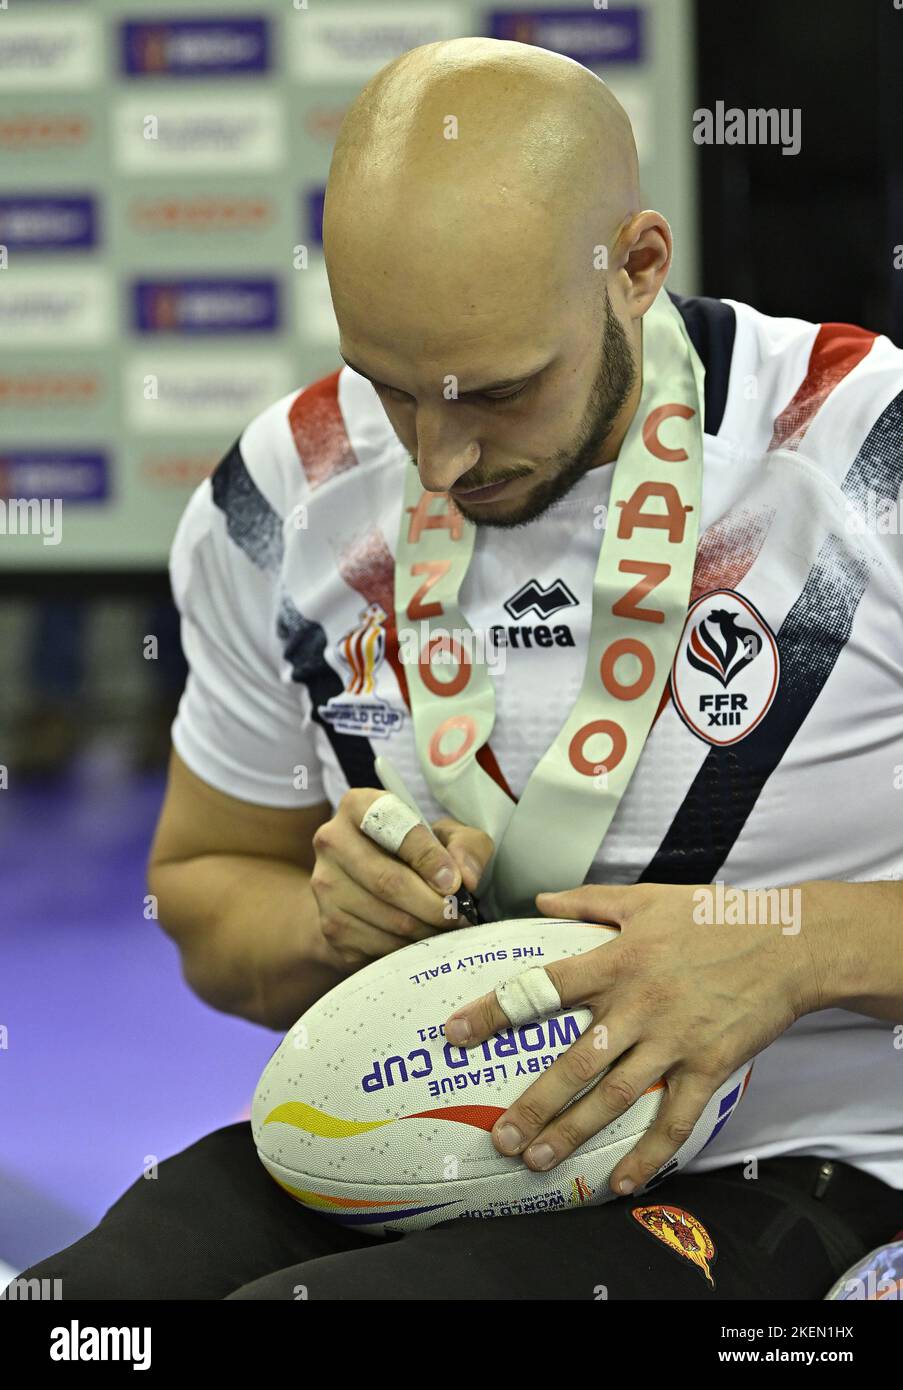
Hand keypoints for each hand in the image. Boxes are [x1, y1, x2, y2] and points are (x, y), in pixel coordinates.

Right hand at [311, 788, 492, 969]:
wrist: (370, 889)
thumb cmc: (415, 855)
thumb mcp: (447, 836)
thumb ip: (467, 846)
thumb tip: (466, 878)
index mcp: (359, 806)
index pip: (393, 827)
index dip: (428, 857)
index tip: (455, 883)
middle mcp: (332, 841)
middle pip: (387, 881)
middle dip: (433, 905)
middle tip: (459, 915)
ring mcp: (325, 886)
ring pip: (386, 918)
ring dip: (426, 930)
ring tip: (446, 928)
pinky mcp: (328, 925)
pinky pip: (377, 946)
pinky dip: (408, 949)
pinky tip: (422, 940)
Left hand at [444, 882, 818, 1194]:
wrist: (789, 942)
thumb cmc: (714, 916)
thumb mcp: (645, 898)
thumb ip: (587, 900)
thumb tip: (539, 900)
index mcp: (616, 960)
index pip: (542, 989)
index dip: (494, 1012)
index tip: (454, 1033)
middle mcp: (638, 1005)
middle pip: (574, 1062)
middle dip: (532, 1104)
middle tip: (498, 1136)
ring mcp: (673, 1040)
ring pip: (614, 1096)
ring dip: (573, 1132)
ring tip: (536, 1159)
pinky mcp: (707, 1066)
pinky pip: (674, 1119)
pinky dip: (648, 1153)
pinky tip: (620, 1180)